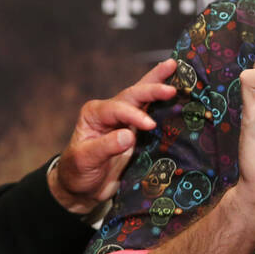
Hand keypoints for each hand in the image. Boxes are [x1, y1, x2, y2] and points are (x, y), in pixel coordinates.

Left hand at [49, 59, 177, 214]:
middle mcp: (110, 112)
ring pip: (143, 98)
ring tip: (175, 65)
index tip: (149, 125)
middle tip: (171, 86)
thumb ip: (105, 147)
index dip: (134, 115)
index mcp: (94, 114)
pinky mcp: (136, 132)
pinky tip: (177, 91)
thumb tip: (128, 136)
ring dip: (159, 83)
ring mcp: (124, 121)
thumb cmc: (77, 172)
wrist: (81, 188)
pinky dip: (164, 102)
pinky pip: (152, 113)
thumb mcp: (85, 160)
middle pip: (133, 95)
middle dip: (152, 88)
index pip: (118, 108)